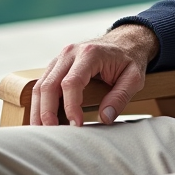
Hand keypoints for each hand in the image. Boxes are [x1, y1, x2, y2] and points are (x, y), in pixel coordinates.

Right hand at [30, 24, 158, 126]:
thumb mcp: (134, 77)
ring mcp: (60, 58)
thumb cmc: (129, 59)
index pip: (71, 83)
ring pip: (40, 86)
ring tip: (44, 131)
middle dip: (47, 112)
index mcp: (90, 54)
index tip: (76, 124)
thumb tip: (105, 118)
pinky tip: (44, 119)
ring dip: (39, 110)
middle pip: (49, 85)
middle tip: (53, 133)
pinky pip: (42, 85)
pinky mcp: (56, 65)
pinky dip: (40, 103)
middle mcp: (70, 53)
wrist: (124, 42)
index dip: (71, 106)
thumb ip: (121, 97)